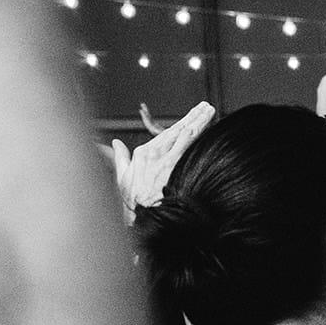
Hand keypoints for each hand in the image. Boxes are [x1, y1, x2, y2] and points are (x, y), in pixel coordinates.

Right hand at [109, 99, 214, 218]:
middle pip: (178, 130)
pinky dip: (196, 134)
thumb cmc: (135, 200)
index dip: (183, 122)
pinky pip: (188, 146)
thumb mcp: (122, 178)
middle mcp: (155, 153)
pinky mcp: (174, 166)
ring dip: (199, 121)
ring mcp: (165, 159)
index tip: (194, 114)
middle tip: (207, 107)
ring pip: (185, 135)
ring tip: (210, 111)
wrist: (144, 217)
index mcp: (143, 153)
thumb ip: (120, 157)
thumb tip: (115, 143)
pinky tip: (205, 126)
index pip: (168, 133)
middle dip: (194, 116)